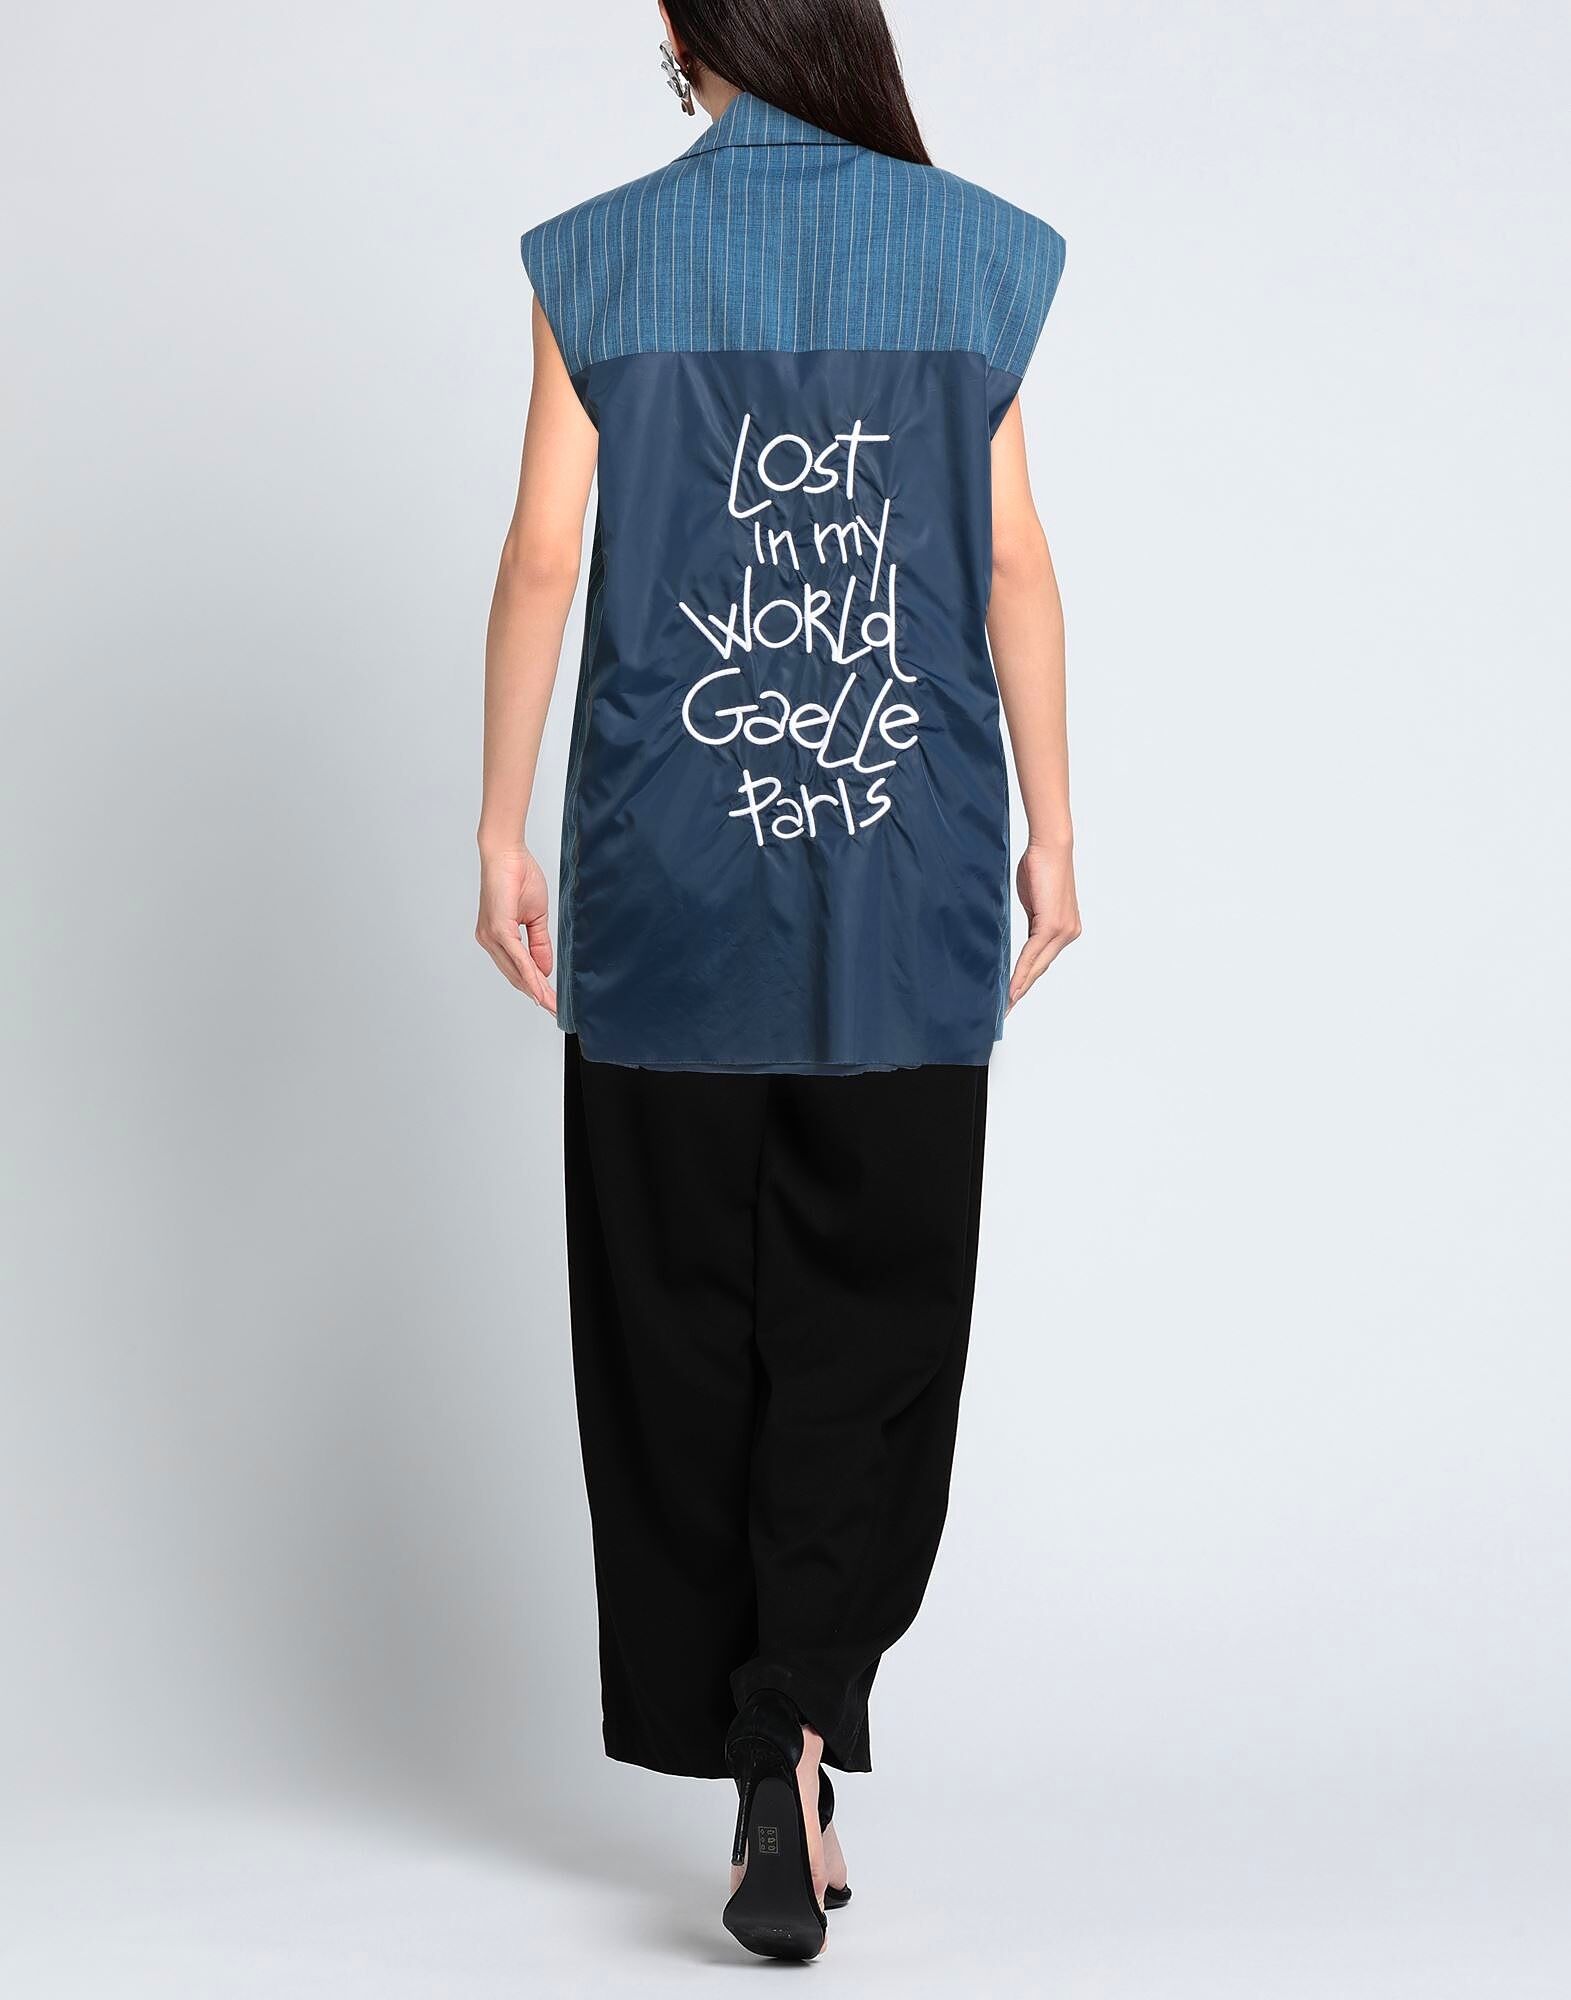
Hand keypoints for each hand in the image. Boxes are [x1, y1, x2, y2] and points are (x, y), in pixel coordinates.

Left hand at [476, 846, 556, 1011]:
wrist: (507, 853)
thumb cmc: (519, 876)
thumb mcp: (536, 917)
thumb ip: (539, 944)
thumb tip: (545, 970)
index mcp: (497, 937)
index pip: (517, 969)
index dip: (534, 986)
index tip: (551, 1001)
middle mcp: (490, 940)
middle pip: (516, 976)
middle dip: (537, 994)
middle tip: (555, 1009)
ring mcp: (491, 936)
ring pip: (517, 971)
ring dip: (536, 989)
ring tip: (552, 1003)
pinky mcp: (498, 929)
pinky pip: (517, 958)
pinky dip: (530, 974)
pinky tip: (541, 988)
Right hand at [1008, 839, 1080, 1008]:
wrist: (1050, 847)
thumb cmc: (1040, 866)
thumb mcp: (1033, 902)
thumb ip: (1032, 924)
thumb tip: (1023, 940)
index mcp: (1066, 928)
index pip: (1043, 960)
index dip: (1028, 979)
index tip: (1013, 995)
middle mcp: (1069, 933)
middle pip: (1041, 968)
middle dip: (1023, 989)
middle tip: (1007, 1008)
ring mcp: (1063, 931)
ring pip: (1037, 966)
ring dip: (1020, 986)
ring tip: (1006, 1002)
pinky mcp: (1053, 926)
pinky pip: (1033, 955)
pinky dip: (1021, 972)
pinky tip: (1011, 986)